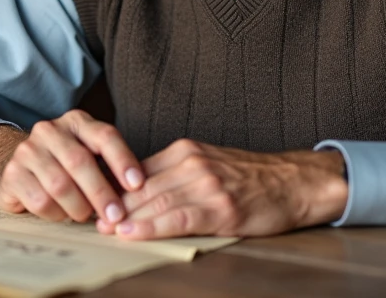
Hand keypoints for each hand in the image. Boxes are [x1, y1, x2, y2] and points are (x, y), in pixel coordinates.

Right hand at [0, 110, 144, 224]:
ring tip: (86, 216)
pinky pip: (40, 200)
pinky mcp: (13, 174)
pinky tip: (62, 214)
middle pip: (80, 161)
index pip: (104, 136)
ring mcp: (28, 150)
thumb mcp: (88, 155)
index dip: (123, 161)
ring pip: (59, 184)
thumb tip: (139, 195)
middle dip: (102, 192)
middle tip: (116, 216)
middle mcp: (50, 130)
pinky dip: (57, 214)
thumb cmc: (63, 164)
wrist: (14, 165)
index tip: (138, 184)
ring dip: (78, 207)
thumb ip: (109, 168)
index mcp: (76, 122)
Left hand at [96, 139, 347, 239]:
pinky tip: (132, 233)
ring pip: (155, 202)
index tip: (95, 202)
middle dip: (114, 205)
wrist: (294, 181)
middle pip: (142, 187)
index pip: (139, 170)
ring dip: (125, 218)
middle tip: (92, 221)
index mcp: (185, 151)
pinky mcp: (220, 207)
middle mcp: (192, 162)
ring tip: (106, 230)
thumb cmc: (252, 178)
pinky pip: (176, 218)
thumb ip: (176, 173)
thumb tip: (139, 192)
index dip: (114, 189)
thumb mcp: (209, 164)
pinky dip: (150, 227)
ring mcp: (206, 184)